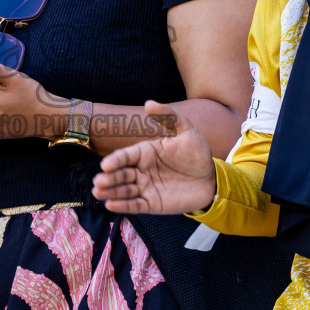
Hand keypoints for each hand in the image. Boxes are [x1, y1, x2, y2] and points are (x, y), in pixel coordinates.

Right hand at [92, 102, 216, 214]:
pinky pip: (135, 205)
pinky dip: (123, 206)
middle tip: (98, 182)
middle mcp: (141, 170)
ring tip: (98, 193)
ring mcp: (145, 187)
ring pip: (124, 190)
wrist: (211, 178)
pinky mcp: (151, 203)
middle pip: (120, 174)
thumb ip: (168, 117)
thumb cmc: (197, 153)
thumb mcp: (186, 130)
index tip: (106, 165)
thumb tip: (148, 103)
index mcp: (144, 152)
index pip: (125, 156)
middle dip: (108, 178)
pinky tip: (111, 205)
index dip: (115, 160)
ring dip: (110, 192)